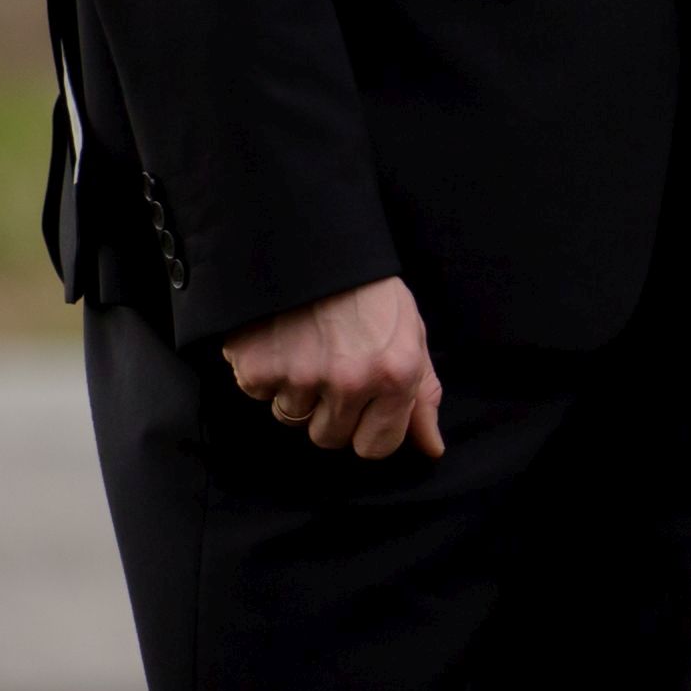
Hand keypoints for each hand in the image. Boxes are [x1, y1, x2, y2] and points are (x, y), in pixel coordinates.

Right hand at [227, 274, 443, 458]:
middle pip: (328, 438)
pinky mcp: (258, 368)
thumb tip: (432, 448)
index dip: (366, 430)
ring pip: (291, 417)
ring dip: (295, 392)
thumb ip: (422, 395)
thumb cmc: (368, 291)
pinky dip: (264, 371)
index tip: (362, 407)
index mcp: (396, 374)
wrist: (311, 242)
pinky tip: (279, 338)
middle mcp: (351, 381)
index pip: (376, 447)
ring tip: (305, 346)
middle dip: (329, 412)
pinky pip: (259, 393)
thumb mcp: (410, 334)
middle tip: (330, 367)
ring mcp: (301, 376)